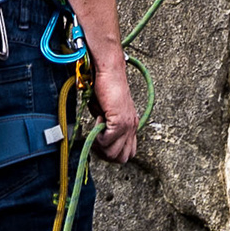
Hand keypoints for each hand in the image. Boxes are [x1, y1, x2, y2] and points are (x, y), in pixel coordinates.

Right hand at [90, 48, 137, 164]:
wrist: (109, 72)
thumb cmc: (105, 88)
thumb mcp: (107, 113)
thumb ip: (106, 128)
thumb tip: (98, 141)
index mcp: (131, 125)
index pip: (128, 153)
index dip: (112, 151)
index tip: (101, 140)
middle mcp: (133, 127)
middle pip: (122, 158)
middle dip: (106, 153)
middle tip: (97, 138)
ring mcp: (128, 125)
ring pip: (114, 154)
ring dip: (101, 145)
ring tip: (97, 127)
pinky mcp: (121, 121)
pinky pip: (107, 141)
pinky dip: (98, 135)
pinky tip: (99, 118)